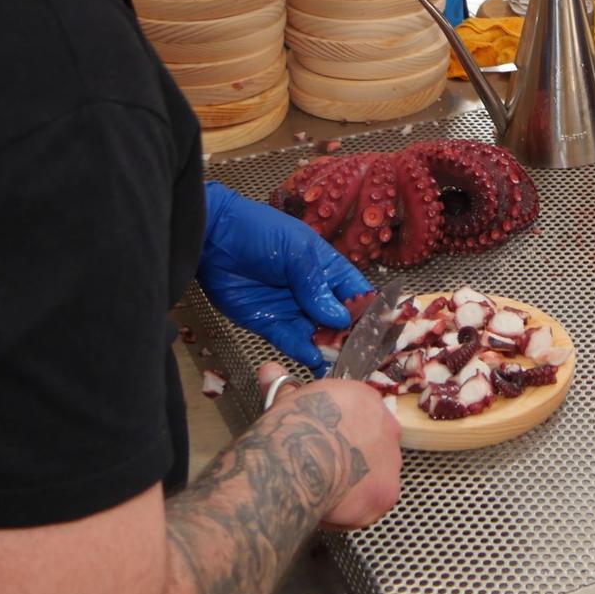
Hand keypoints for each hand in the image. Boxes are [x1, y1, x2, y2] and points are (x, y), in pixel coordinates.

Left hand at [198, 183, 372, 365]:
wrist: (213, 239)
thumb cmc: (260, 233)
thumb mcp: (295, 251)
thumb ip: (316, 285)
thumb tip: (339, 318)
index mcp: (328, 269)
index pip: (356, 293)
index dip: (369, 311)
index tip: (381, 331)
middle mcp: (315, 293)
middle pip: (341, 320)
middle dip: (350, 336)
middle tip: (359, 354)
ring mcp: (294, 310)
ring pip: (318, 335)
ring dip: (329, 348)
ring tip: (339, 361)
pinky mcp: (271, 325)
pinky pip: (292, 342)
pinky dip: (304, 352)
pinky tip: (315, 359)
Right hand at [254, 364, 401, 529]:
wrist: (300, 460)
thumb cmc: (291, 427)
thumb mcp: (285, 400)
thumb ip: (283, 388)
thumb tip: (269, 370)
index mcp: (365, 400)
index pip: (360, 416)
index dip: (340, 433)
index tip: (322, 444)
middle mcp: (387, 426)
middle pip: (372, 445)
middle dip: (350, 458)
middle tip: (323, 470)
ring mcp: (391, 461)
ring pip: (374, 476)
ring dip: (355, 485)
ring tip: (325, 492)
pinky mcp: (387, 493)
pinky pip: (370, 504)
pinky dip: (352, 511)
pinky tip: (329, 508)